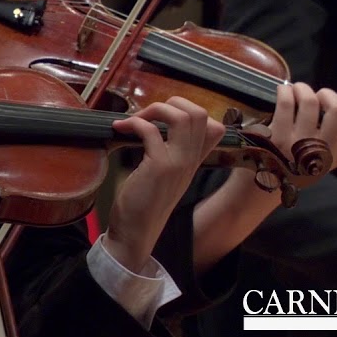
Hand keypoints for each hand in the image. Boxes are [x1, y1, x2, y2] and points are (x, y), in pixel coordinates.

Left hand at [106, 97, 223, 272]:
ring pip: (183, 117)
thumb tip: (155, 127)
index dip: (191, 111)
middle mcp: (191, 160)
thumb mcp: (165, 176)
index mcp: (194, 161)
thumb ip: (169, 153)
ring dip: (155, 109)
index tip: (164, 118)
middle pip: (200, 113)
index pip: (215, 127)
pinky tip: (120, 129)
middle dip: (172, 103)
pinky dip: (133, 122)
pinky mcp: (159, 167)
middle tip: (149, 115)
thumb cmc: (144, 202)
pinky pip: (150, 131)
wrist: (136, 232)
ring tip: (136, 119)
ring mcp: (178, 163)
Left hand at [268, 82, 336, 171]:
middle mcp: (322, 152)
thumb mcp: (318, 159)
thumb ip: (329, 138)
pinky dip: (285, 91)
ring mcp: (298, 145)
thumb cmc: (290, 165)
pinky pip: (285, 102)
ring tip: (296, 90)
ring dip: (302, 88)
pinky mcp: (275, 137)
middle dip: (328, 94)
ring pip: (310, 101)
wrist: (259, 185)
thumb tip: (328, 102)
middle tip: (317, 95)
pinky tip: (282, 93)